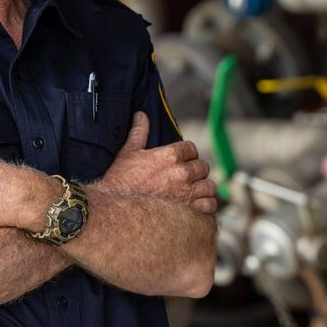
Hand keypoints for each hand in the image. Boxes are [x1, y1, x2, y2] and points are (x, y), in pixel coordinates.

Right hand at [100, 112, 218, 214]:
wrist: (117, 209)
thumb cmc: (121, 180)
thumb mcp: (129, 152)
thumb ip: (139, 132)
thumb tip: (141, 115)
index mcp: (171, 155)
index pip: (191, 148)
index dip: (186, 154)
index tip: (181, 160)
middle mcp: (182, 173)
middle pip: (202, 166)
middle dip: (195, 170)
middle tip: (185, 177)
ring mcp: (187, 193)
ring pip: (209, 186)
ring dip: (202, 187)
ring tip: (194, 191)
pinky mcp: (189, 211)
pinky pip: (209, 205)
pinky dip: (206, 205)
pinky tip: (197, 205)